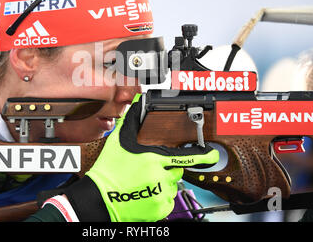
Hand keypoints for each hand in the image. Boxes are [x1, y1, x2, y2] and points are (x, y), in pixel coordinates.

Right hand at [61, 93, 218, 221]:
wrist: (100, 198)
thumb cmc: (108, 170)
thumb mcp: (118, 141)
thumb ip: (131, 120)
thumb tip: (137, 102)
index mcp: (153, 159)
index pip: (184, 156)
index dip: (203, 156)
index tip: (213, 155)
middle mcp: (159, 177)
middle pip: (175, 170)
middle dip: (167, 168)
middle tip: (148, 170)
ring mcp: (160, 195)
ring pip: (172, 186)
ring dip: (163, 183)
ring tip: (144, 182)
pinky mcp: (159, 210)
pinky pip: (168, 201)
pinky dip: (160, 198)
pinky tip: (145, 193)